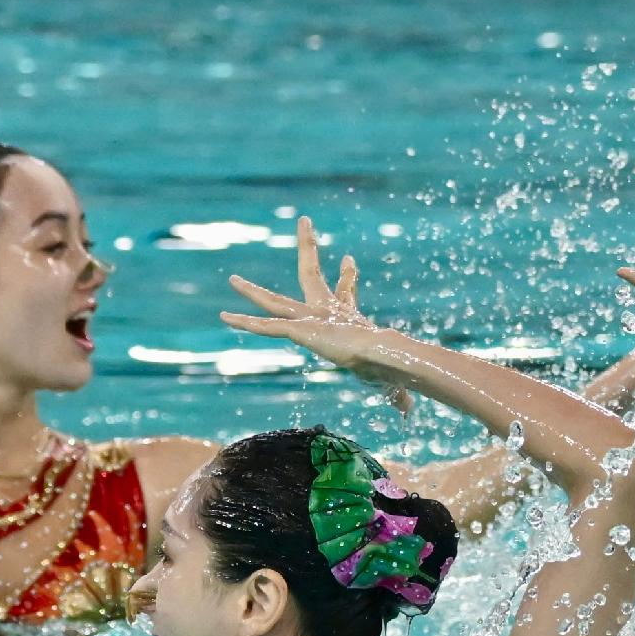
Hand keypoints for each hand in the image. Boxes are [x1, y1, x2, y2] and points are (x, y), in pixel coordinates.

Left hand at [223, 218, 414, 399]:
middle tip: (304, 221)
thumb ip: (396, 396)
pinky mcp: (299, 329)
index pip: (346, 293)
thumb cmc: (387, 368)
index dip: (349, 278)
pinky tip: (226, 319)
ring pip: (274, 301)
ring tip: (232, 280)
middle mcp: (327, 312)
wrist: (381, 356)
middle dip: (308, 248)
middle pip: (311, 273)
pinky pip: (267, 326)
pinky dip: (246, 323)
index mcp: (348, 320)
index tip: (349, 260)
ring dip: (252, 292)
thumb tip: (409, 414)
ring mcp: (310, 319)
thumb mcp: (389, 383)